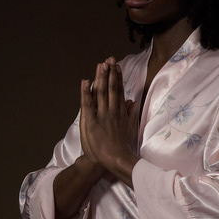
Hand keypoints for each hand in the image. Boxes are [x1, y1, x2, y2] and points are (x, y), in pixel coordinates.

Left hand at [79, 57, 139, 184]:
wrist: (115, 159)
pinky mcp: (92, 122)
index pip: (119, 91)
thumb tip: (133, 101)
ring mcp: (103, 115)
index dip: (118, 78)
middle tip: (109, 59)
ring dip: (101, 78)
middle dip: (110, 73)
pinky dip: (86, 93)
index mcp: (121, 112)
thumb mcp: (131, 128)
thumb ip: (131, 114)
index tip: (116, 66)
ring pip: (102, 93)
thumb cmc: (122, 147)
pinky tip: (85, 82)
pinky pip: (88, 105)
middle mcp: (112, 111)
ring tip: (101, 64)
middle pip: (112, 88)